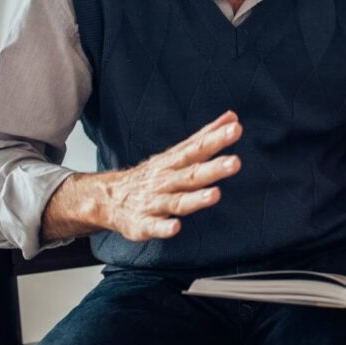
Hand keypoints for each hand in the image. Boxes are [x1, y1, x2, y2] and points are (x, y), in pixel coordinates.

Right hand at [101, 111, 242, 240]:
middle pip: (192, 174)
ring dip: (195, 198)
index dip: (217, 139)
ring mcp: (153, 202)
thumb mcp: (177, 152)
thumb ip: (205, 136)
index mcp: (175, 162)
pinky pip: (153, 226)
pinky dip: (163, 227)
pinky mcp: (142, 224)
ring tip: (215, 194)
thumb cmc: (153, 175)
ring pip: (177, 201)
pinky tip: (175, 227)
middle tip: (235, 162)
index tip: (236, 129)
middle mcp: (166, 180)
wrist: (109, 197)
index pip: (198, 148)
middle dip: (214, 169)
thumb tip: (232, 117)